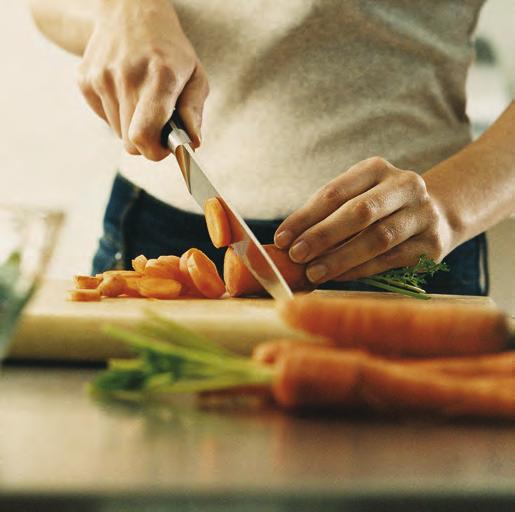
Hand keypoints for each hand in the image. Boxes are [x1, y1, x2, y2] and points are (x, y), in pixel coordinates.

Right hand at [77, 0, 208, 159]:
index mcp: (159, 78)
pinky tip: (125, 91)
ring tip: (142, 100)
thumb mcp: (195, 76)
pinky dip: (117, 114)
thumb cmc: (170, 51)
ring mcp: (101, 77)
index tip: (164, 148)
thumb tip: (192, 143)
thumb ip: (193, 112)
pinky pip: (104, 118)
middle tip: (158, 124)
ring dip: (132, 126)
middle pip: (130, 143)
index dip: (154, 152)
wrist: (130, 13)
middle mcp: (126, 77)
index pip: (143, 135)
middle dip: (147, 142)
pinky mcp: (84, 80)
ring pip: (118, 133)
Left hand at [274, 157, 454, 283]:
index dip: (305, 217)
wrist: (438, 215)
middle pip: (359, 212)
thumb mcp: (357, 196)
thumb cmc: (380, 208)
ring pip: (377, 238)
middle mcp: (405, 186)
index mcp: (377, 169)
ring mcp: (422, 215)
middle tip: (296, 255)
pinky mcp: (431, 245)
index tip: (281, 239)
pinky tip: (337, 277)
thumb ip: (326, 213)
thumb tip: (288, 242)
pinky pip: (389, 260)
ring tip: (313, 272)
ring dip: (340, 258)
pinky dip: (359, 270)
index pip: (335, 192)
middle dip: (323, 236)